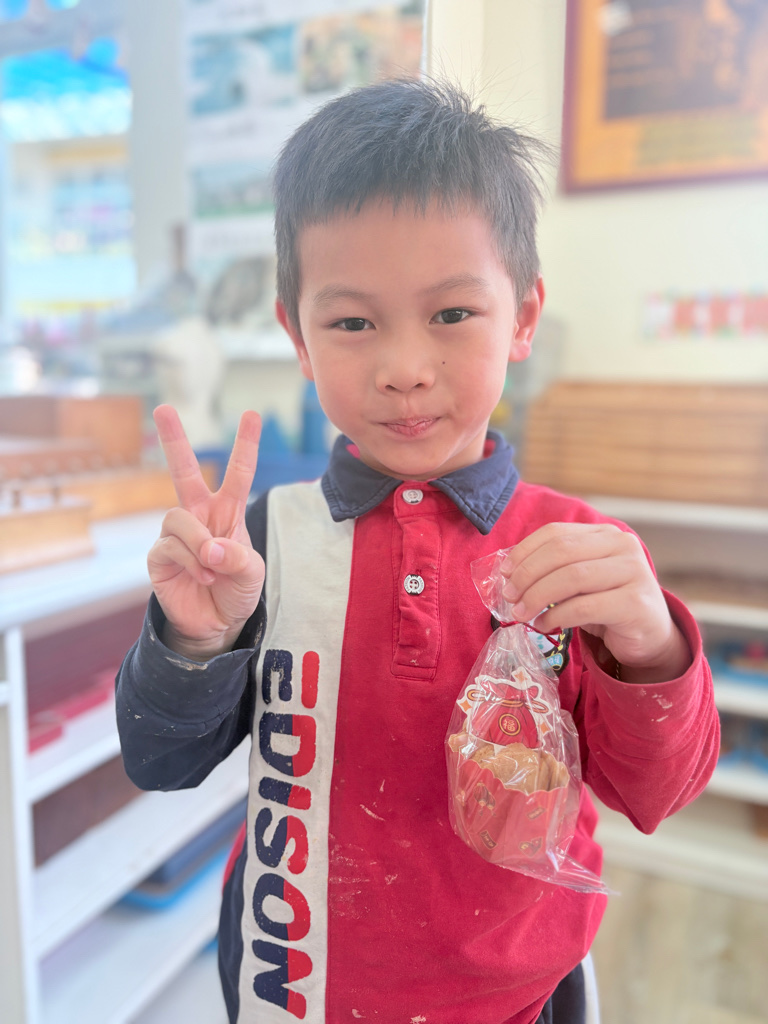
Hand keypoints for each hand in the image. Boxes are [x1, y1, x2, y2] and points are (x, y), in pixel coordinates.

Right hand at [148, 405, 264, 659]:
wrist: (216, 624)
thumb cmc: (237, 591)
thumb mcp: (252, 573)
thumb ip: (237, 557)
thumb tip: (209, 549)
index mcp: (227, 512)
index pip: (239, 473)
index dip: (246, 445)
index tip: (252, 414)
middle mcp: (199, 516)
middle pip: (183, 471)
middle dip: (173, 439)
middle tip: (163, 407)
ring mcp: (176, 534)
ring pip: (178, 518)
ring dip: (198, 544)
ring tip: (212, 569)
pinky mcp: (159, 556)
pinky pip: (170, 547)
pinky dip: (190, 563)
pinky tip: (202, 578)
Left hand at [500, 523, 690, 683]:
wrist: (649, 636)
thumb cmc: (607, 604)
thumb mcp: (581, 580)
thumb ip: (555, 569)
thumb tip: (509, 573)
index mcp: (606, 534)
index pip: (556, 533)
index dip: (525, 551)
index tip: (504, 572)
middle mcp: (624, 546)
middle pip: (562, 552)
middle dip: (528, 574)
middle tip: (510, 596)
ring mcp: (634, 572)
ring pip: (572, 577)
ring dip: (538, 596)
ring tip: (521, 614)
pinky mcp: (636, 603)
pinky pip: (585, 606)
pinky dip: (557, 616)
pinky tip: (544, 625)